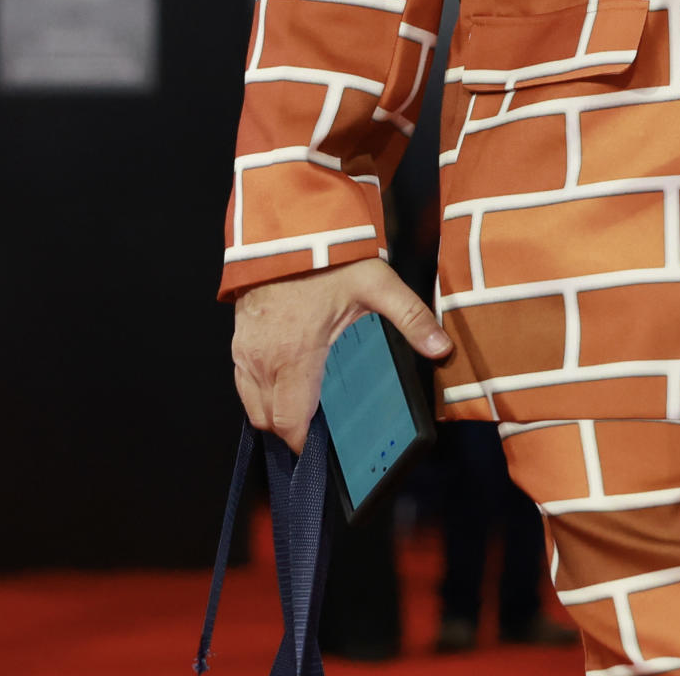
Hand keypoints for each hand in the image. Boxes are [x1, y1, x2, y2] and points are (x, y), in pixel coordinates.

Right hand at [231, 259, 450, 455]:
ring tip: (305, 407)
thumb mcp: (377, 284)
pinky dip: (259, 392)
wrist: (286, 230)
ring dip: (274, 413)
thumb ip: (411, 318)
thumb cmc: (327, 258)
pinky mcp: (237, 340)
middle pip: (269, 421)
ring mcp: (245, 351)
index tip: (324, 449)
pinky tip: (284, 382)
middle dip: (292, 432)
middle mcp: (264, 359)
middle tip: (321, 429)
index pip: (291, 422)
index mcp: (296, 356)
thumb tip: (442, 348)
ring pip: (252, 406)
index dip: (304, 444)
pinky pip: (243, 382)